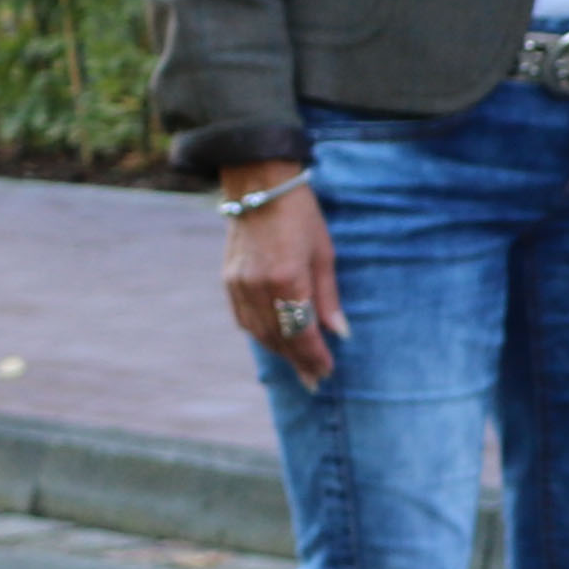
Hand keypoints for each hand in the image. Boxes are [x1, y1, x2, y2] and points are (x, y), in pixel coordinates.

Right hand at [219, 172, 343, 388]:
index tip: (327, 373)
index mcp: (287, 280)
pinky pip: (243, 319)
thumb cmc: (301, 217)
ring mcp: (238, 285)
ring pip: (258, 332)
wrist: (259, 188)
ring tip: (299, 367)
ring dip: (279, 352)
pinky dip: (260, 334)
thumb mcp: (324, 255)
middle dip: (298, 361)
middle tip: (315, 380)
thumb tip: (340, 333)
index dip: (314, 356)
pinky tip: (275, 342)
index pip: (301, 332)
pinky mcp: (228, 280)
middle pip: (279, 337)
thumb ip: (328, 298)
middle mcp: (258, 287)